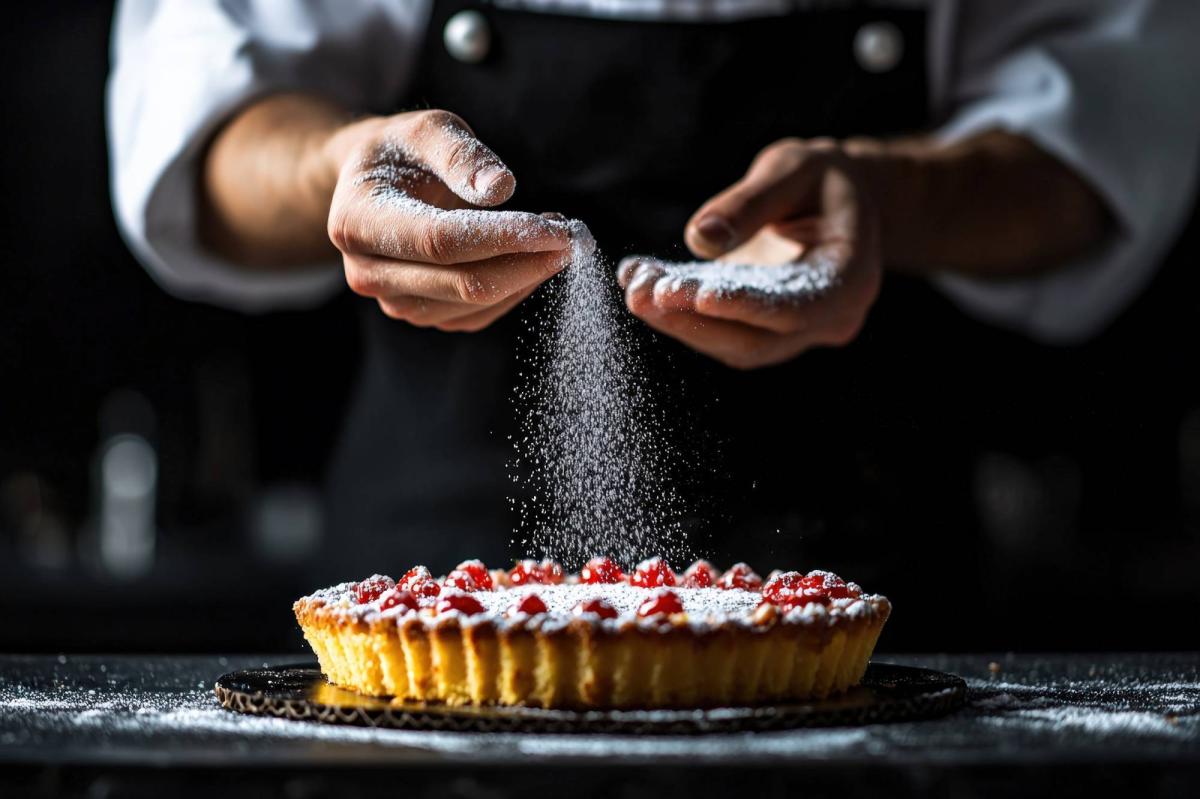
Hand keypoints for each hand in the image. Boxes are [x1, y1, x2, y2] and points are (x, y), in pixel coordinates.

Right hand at [326, 110, 571, 330]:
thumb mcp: (427, 130)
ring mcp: (393, 302)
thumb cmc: (402, 151)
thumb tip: (501, 189)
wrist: (371, 185)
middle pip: (461, 282)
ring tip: (556, 236)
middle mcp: (367, 272)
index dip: (503, 237)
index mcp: (356, 222)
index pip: (441, 241)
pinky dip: (515, 289)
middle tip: (571, 235)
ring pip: (474, 304)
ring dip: (526, 275)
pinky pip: (477, 314)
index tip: (555, 227)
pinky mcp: (421, 313)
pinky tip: (535, 258)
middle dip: (526, 261)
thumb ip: (461, 154)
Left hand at [619, 138, 881, 368]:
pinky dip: (681, 314)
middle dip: (695, 320)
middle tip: (642, 294)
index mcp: (851, 279)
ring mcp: (796, 334)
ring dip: (679, 321)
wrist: (839, 201)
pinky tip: (642, 283)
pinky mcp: (763, 331)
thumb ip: (751, 201)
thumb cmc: (822, 178)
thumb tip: (700, 238)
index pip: (797, 308)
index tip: (699, 295)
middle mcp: (828, 319)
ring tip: (635, 287)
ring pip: (734, 345)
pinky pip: (721, 333)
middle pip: (757, 340)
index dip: (747, 306)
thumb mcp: (793, 169)